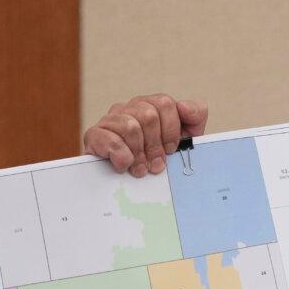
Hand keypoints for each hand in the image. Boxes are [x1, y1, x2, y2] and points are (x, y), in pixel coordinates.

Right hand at [82, 94, 208, 176]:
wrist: (131, 185)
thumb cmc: (159, 160)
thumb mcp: (185, 140)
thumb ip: (194, 119)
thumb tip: (184, 107)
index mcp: (151, 106)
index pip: (165, 103)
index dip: (171, 130)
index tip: (171, 150)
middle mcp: (130, 108)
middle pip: (148, 114)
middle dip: (156, 145)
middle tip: (157, 165)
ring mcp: (110, 120)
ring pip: (130, 126)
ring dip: (140, 153)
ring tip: (141, 169)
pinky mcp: (95, 135)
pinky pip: (110, 139)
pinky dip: (122, 156)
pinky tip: (125, 166)